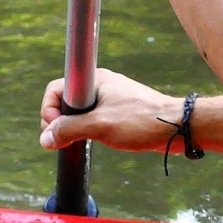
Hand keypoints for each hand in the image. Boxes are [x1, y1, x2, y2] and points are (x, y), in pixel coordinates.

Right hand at [40, 69, 184, 152]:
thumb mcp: (99, 126)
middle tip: (65, 141)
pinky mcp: (120, 111)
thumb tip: (46, 139)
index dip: (49, 109)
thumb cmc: (141, 121)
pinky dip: (90, 130)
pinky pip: (95, 118)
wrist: (176, 127)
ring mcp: (111, 97)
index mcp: (95, 80)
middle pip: (66, 101)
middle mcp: (101, 85)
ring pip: (81, 112)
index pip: (56, 89)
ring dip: (76, 128)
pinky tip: (97, 141)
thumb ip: (68, 130)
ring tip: (81, 142)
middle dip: (60, 121)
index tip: (56, 129)